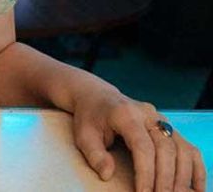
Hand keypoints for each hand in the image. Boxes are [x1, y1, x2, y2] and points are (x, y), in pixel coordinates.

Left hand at [71, 87, 205, 191]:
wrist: (97, 97)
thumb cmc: (90, 117)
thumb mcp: (83, 134)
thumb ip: (94, 154)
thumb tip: (107, 174)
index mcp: (126, 115)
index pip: (143, 146)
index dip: (146, 172)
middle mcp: (148, 114)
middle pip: (166, 148)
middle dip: (165, 177)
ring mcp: (161, 119)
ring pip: (181, 148)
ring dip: (182, 175)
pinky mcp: (168, 126)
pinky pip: (188, 147)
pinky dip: (195, 168)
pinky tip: (195, 187)